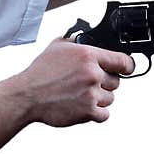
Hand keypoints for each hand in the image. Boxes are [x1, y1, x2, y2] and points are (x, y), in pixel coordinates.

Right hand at [17, 37, 134, 126]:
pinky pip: (104, 114)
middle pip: (116, 81)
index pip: (123, 61)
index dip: (126, 66)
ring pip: (110, 98)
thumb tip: (88, 38)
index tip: (125, 69)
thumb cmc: (40, 72)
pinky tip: (83, 106)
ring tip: (80, 95)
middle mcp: (93, 74)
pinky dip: (96, 113)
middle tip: (88, 83)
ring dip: (99, 98)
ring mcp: (91, 94)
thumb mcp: (57, 46)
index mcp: (88, 55)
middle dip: (105, 83)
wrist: (27, 95)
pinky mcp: (88, 112)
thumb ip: (76, 41)